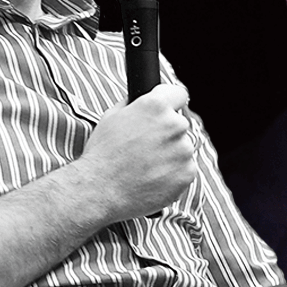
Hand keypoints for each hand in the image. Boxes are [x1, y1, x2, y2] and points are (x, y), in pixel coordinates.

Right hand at [74, 83, 197, 220]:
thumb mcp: (111, 117)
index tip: (167, 111)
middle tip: (146, 147)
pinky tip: (153, 178)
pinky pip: (185, 168)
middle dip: (166, 132)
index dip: (171, 102)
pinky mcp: (187, 173)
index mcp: (156, 106)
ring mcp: (183, 150)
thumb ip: (134, 104)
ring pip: (182, 147)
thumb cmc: (102, 155)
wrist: (99, 192)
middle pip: (179, 123)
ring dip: (170, 154)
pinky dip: (174, 173)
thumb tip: (143, 100)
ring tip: (145, 166)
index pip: (179, 94)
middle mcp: (174, 125)